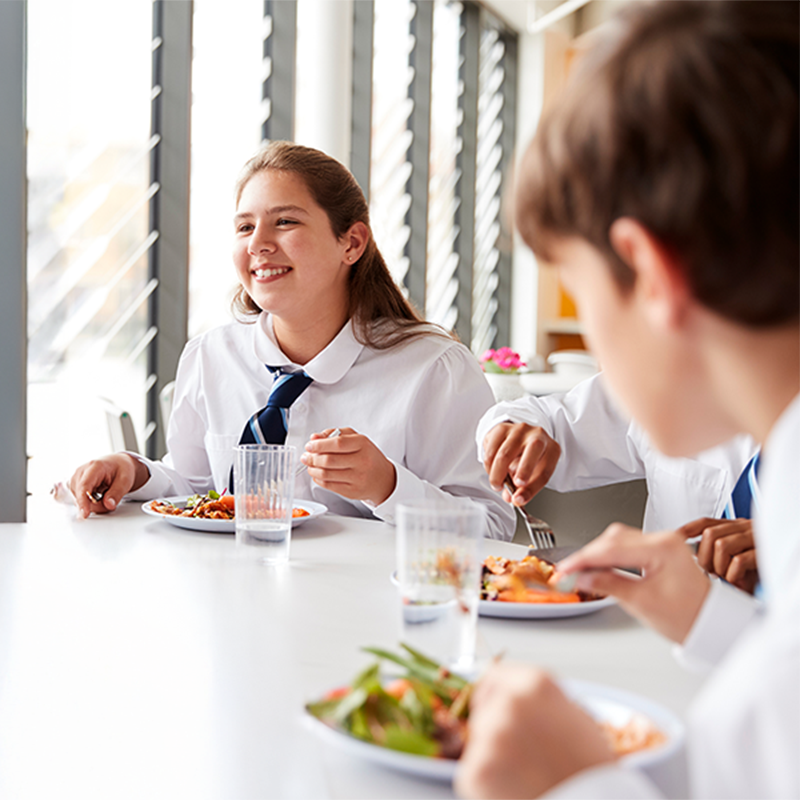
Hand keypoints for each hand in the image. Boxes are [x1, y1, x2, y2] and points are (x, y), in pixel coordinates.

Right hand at [68, 454, 148, 518]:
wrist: (117, 463)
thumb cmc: (121, 469)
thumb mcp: (125, 480)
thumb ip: (117, 493)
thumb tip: (109, 505)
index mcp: (94, 466)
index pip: (85, 486)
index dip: (83, 501)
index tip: (85, 514)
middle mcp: (81, 472)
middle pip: (83, 497)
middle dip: (98, 504)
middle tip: (112, 498)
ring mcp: (76, 480)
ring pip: (82, 502)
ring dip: (96, 504)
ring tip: (107, 493)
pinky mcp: (75, 487)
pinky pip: (82, 502)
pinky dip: (92, 503)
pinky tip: (99, 494)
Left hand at [301, 427, 396, 505]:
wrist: (383, 479)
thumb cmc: (368, 457)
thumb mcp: (356, 439)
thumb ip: (335, 434)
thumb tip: (315, 437)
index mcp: (363, 444)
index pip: (337, 443)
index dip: (319, 444)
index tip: (310, 445)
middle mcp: (362, 461)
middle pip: (329, 460)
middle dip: (312, 458)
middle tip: (306, 456)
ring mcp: (357, 478)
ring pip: (326, 474)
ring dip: (313, 469)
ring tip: (310, 465)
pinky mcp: (352, 491)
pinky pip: (329, 485)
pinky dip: (318, 479)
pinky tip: (317, 474)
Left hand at [455, 663, 614, 798]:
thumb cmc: (590, 771)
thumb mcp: (576, 718)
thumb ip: (540, 702)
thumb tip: (518, 700)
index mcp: (536, 684)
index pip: (494, 675)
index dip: (494, 693)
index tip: (492, 704)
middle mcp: (511, 702)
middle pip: (485, 708)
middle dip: (494, 726)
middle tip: (518, 752)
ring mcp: (491, 735)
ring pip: (479, 740)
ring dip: (492, 755)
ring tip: (524, 775)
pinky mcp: (477, 769)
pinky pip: (474, 771)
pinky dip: (488, 783)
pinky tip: (515, 790)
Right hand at [482, 422, 560, 505]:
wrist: (520, 438)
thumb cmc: (530, 458)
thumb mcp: (533, 474)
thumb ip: (524, 489)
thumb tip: (513, 499)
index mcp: (551, 449)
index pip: (544, 472)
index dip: (531, 487)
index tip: (519, 499)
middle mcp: (537, 435)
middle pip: (531, 452)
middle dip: (520, 472)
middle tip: (506, 488)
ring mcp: (519, 430)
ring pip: (504, 454)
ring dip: (496, 474)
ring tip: (497, 484)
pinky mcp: (501, 428)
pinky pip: (490, 450)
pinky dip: (488, 465)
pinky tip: (492, 470)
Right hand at [558, 523, 710, 643]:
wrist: (711, 624)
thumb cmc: (688, 617)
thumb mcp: (642, 603)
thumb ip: (608, 585)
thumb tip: (582, 577)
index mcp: (662, 548)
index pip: (612, 549)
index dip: (583, 559)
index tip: (565, 569)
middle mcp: (664, 539)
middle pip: (613, 539)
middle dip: (587, 555)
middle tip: (567, 572)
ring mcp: (662, 542)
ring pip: (618, 539)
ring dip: (597, 554)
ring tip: (580, 571)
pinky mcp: (659, 549)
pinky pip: (627, 545)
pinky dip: (609, 555)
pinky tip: (599, 566)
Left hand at [677, 517, 758, 594]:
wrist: (791, 562)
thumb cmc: (764, 563)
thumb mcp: (740, 554)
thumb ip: (720, 553)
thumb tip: (694, 559)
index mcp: (736, 527)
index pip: (706, 522)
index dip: (688, 529)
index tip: (675, 538)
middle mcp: (744, 529)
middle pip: (710, 534)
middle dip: (704, 556)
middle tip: (709, 572)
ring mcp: (755, 539)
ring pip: (722, 545)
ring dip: (718, 566)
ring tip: (724, 577)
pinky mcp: (764, 553)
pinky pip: (739, 560)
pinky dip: (733, 574)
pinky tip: (737, 581)